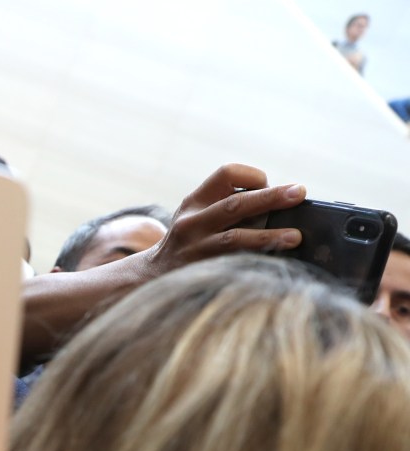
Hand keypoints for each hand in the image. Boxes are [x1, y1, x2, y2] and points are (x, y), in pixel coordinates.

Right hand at [144, 164, 304, 277]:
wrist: (151, 276)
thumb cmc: (189, 241)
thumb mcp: (197, 216)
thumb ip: (228, 207)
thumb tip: (279, 205)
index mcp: (194, 202)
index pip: (226, 174)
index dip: (254, 177)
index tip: (269, 186)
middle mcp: (191, 223)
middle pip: (235, 204)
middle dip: (271, 197)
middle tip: (299, 193)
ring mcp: (194, 249)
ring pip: (234, 238)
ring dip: (268, 236)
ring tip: (295, 237)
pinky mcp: (200, 272)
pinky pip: (233, 265)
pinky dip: (257, 262)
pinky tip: (276, 265)